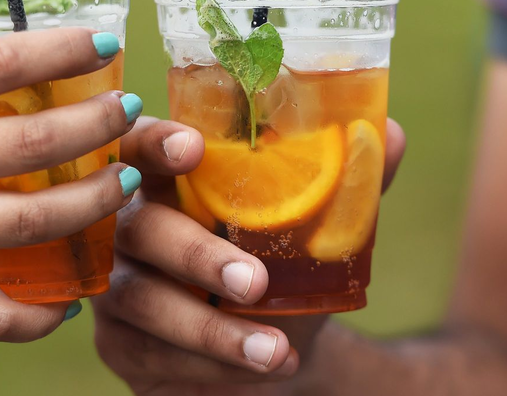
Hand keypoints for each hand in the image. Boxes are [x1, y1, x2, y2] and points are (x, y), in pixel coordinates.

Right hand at [0, 27, 139, 341]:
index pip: (2, 62)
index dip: (63, 49)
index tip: (103, 42)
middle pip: (36, 142)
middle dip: (97, 125)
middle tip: (126, 113)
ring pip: (33, 222)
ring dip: (92, 205)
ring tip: (123, 187)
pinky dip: (35, 317)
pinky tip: (67, 304)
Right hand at [95, 118, 406, 394]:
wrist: (275, 351)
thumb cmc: (285, 270)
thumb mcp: (317, 231)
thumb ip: (347, 185)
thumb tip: (389, 133)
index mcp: (169, 179)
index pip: (141, 145)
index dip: (155, 142)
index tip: (191, 148)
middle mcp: (130, 223)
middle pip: (141, 228)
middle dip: (198, 255)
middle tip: (255, 283)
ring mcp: (117, 285)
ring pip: (142, 300)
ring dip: (212, 328)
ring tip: (276, 350)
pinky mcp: (117, 343)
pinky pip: (149, 353)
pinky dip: (210, 364)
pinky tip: (259, 372)